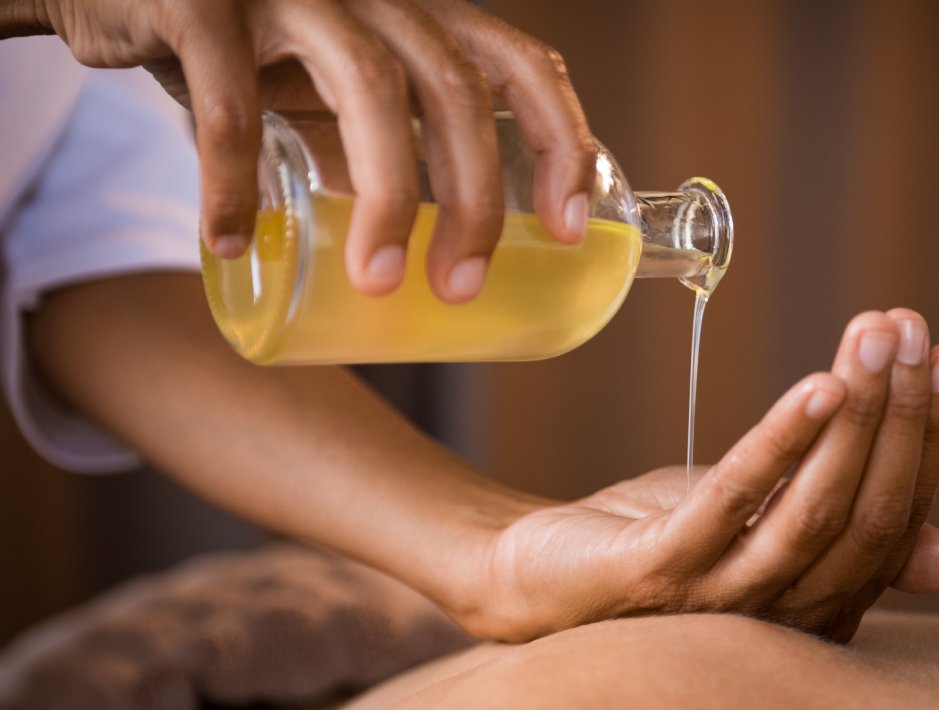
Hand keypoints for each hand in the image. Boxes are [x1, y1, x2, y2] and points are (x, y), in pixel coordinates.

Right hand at [31, 0, 593, 300]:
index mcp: (418, 15)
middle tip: (460, 287)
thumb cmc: (245, 48)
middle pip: (455, 90)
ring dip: (384, 197)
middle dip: (474, 199)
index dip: (562, 142)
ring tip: (380, 282)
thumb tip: (416, 246)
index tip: (570, 230)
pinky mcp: (203, 0)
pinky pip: (230, 100)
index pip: (522, 64)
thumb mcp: (330, 91)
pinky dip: (232, 179)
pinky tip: (232, 241)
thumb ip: (376, 146)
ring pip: (368, 87)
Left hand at [444, 309, 938, 641]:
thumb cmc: (660, 546)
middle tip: (912, 328)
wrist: (538, 580)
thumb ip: (844, 534)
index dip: (929, 438)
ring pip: (814, 510)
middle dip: (901, 414)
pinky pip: (732, 504)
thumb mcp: (764, 533)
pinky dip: (780, 443)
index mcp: (821, 607)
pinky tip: (816, 385)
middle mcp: (784, 617)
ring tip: (874, 338)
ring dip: (856, 417)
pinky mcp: (659, 573)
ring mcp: (721, 601)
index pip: (898, 520)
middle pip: (868, 515)